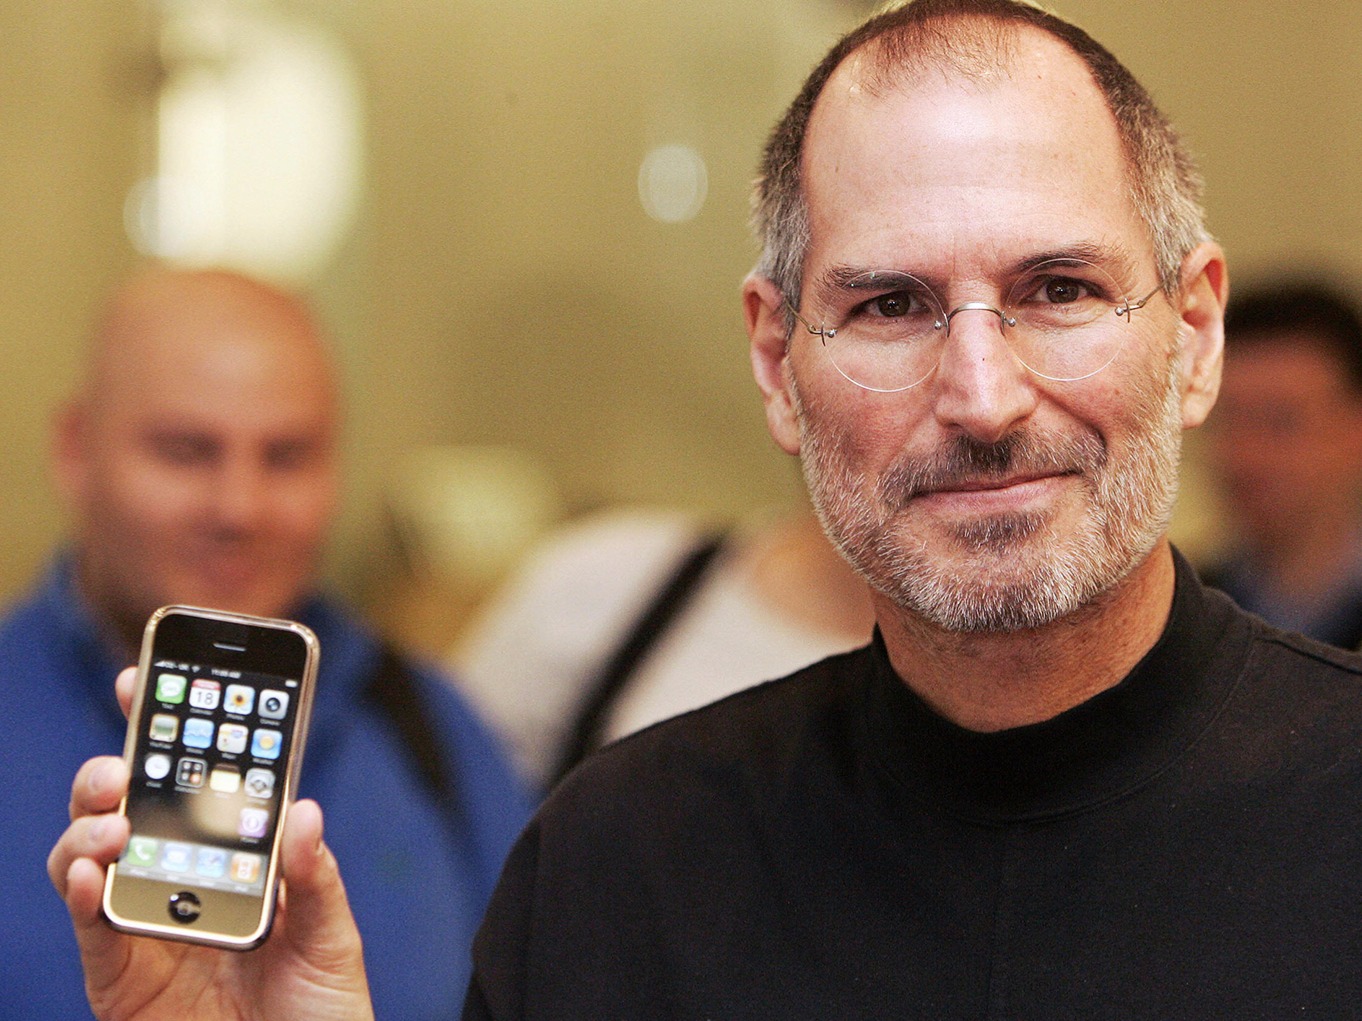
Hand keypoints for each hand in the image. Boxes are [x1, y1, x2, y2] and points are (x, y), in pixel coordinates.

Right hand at [47, 668, 374, 1020]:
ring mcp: (146, 926)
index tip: (147, 678)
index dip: (167, 731)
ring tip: (112, 819)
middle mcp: (180, 881)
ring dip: (88, 830)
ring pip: (90, 859)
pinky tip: (90, 874)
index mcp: (232, 859)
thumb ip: (316, 877)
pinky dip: (82, 896)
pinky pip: (91, 930)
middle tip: (123, 759)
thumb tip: (302, 808)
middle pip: (128, 810)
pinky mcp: (120, 978)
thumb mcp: (333, 936)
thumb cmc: (320, 1008)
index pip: (194, 784)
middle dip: (113, 771)